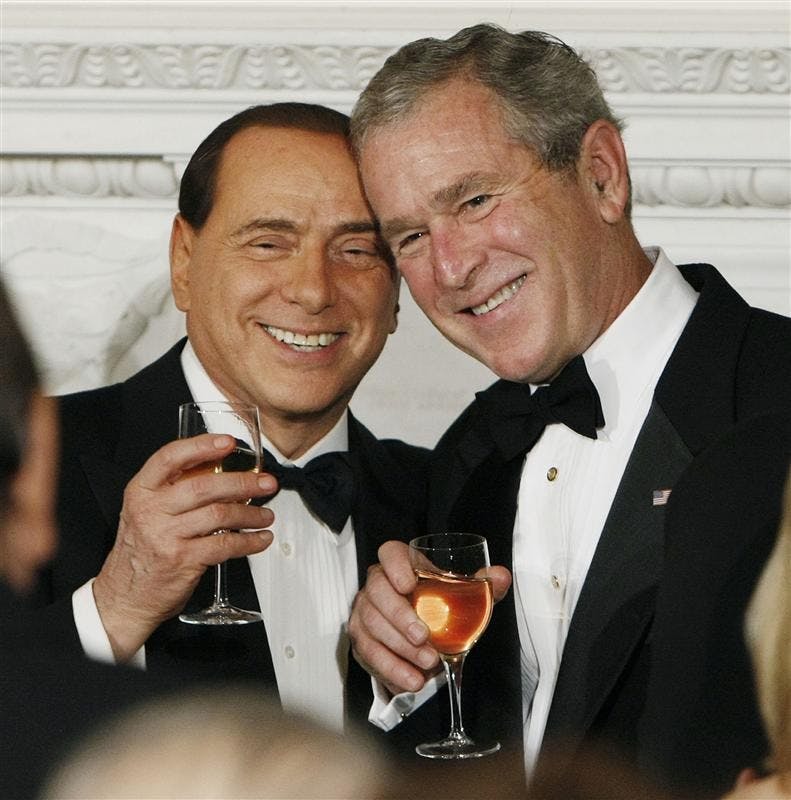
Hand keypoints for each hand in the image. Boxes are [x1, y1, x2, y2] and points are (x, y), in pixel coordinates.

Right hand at [93, 433, 275, 660]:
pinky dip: (249, 541)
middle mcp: (150, 511)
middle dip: (243, 482)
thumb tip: (221, 468)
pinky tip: (260, 538)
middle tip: (265, 483)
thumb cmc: (142, 550)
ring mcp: (165, 536)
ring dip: (251, 514)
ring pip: (219, 515)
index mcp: (141, 491)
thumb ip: (176, 489)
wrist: (123, 597)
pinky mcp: (181, 560)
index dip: (201, 446)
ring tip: (266, 514)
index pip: (170, 458)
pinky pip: (225, 545)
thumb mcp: (147, 512)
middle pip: (204, 486)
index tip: (228, 442)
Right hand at [348, 540, 511, 695]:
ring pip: (372, 625)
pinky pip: (368, 653)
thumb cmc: (438, 605)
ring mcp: (365, 611)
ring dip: (399, 648)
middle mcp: (378, 584)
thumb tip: (500, 577)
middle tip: (423, 637)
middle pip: (378, 592)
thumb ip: (482, 585)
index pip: (390, 553)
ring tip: (427, 663)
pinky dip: (391, 668)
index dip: (395, 566)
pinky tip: (411, 679)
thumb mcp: (462, 595)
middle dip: (400, 617)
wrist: (422, 634)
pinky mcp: (361, 638)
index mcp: (402, 565)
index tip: (409, 584)